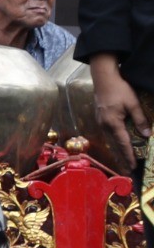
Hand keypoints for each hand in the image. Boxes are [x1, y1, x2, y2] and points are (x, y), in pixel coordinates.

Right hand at [92, 55, 150, 171]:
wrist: (103, 77)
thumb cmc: (119, 88)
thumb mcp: (133, 104)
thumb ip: (140, 120)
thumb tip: (147, 135)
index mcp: (112, 123)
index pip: (123, 143)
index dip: (129, 156)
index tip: (133, 167)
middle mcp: (104, 125)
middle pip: (115, 145)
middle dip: (122, 158)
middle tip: (128, 170)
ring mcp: (100, 121)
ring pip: (111, 140)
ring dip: (118, 151)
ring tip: (124, 161)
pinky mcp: (100, 118)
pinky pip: (108, 134)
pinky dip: (115, 142)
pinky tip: (118, 145)